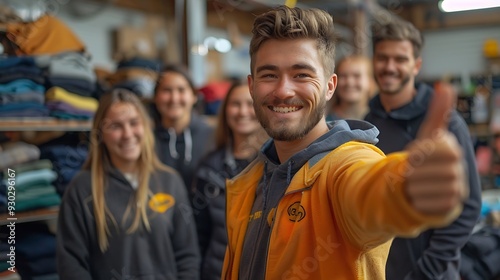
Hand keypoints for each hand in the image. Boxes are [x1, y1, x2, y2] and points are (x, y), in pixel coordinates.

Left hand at [404, 82, 467, 214]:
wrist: (426, 186)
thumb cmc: (424, 158)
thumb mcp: (427, 135)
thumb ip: (437, 113)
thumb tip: (445, 85)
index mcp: (453, 150)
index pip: (429, 150)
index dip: (416, 152)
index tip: (413, 154)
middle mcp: (459, 170)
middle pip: (423, 170)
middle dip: (411, 171)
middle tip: (411, 172)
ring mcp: (457, 190)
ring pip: (423, 188)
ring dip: (411, 186)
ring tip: (414, 184)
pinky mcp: (450, 207)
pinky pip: (424, 204)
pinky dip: (415, 200)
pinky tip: (418, 196)